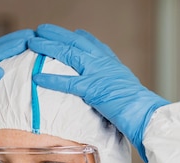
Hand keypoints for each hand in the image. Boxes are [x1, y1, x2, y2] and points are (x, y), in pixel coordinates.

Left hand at [28, 24, 168, 162]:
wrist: (147, 114)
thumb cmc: (138, 109)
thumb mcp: (125, 90)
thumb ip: (112, 85)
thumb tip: (106, 91)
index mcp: (112, 63)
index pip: (93, 44)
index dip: (79, 37)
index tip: (70, 33)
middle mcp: (104, 63)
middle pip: (75, 43)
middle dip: (56, 35)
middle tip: (41, 30)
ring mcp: (98, 74)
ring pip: (68, 54)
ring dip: (48, 47)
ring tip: (33, 44)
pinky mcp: (93, 89)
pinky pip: (67, 82)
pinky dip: (51, 79)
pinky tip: (37, 78)